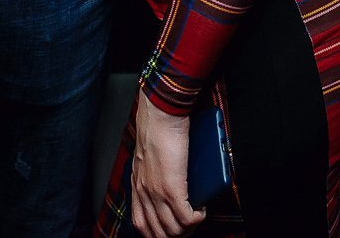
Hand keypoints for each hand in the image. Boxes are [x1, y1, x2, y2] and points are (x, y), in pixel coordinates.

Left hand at [129, 93, 205, 237]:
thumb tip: (173, 185)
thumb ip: (154, 174)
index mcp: (137, 187)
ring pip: (173, 231)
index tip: (174, 229)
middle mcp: (144, 194)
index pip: (142, 226)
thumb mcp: (148, 158)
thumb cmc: (157, 129)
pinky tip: (202, 209)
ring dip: (189, 229)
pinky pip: (186, 218)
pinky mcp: (172, 189)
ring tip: (198, 216)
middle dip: (178, 235)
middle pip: (159, 234)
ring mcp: (157, 193)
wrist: (160, 115)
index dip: (159, 234)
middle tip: (190, 225)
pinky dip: (197, 218)